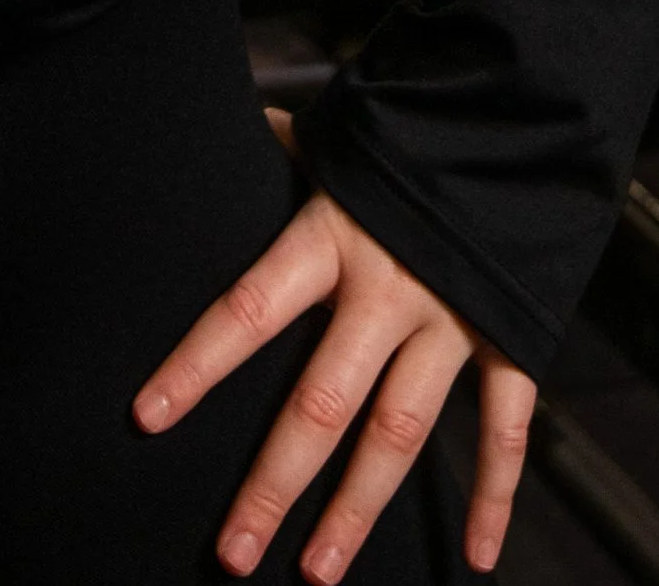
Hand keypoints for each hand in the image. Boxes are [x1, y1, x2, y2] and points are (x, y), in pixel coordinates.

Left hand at [133, 112, 534, 579]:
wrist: (510, 118)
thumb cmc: (397, 134)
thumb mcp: (327, 138)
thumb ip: (272, 151)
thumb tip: (215, 129)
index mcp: (329, 234)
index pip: (247, 309)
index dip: (198, 364)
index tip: (149, 417)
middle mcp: (388, 288)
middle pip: (321, 402)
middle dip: (276, 483)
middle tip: (234, 555)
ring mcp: (452, 319)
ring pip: (401, 434)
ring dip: (359, 509)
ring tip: (318, 572)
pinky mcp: (510, 338)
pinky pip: (505, 431)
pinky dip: (494, 496)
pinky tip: (475, 558)